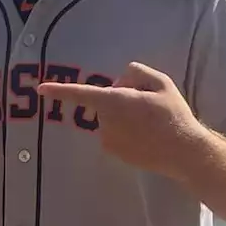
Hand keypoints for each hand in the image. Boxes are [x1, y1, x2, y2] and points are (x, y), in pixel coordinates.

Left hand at [38, 62, 207, 180]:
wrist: (184, 153)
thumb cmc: (173, 115)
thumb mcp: (161, 83)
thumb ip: (136, 73)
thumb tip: (120, 81)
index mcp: (114, 102)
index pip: (81, 94)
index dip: (59, 90)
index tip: (41, 89)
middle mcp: (106, 122)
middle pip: (104, 101)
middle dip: (118, 97)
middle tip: (146, 102)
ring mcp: (109, 140)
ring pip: (110, 118)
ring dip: (122, 115)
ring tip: (149, 121)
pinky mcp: (114, 153)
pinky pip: (114, 133)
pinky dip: (125, 131)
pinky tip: (146, 134)